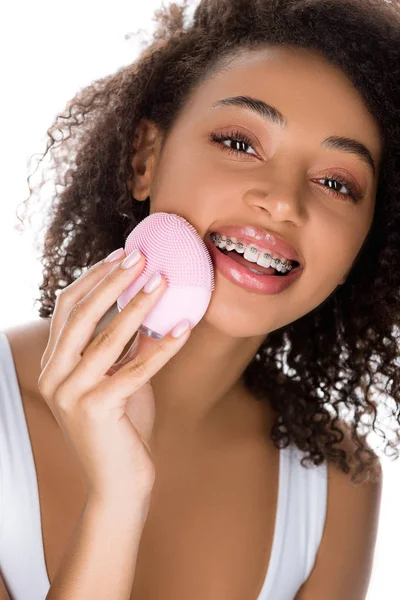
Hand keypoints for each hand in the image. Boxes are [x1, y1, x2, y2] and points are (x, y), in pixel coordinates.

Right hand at [38, 250, 190, 503]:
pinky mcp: (97, 410)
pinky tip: (184, 327)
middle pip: (81, 315)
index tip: (121, 255)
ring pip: (107, 337)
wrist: (119, 484)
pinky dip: (164, 347)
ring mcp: (71, 394)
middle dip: (112, 280)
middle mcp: (54, 377)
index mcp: (53, 365)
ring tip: (163, 281)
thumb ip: (122, 347)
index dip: (93, 278)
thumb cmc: (120, 428)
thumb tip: (147, 304)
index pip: (67, 309)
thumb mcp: (117, 378)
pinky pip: (137, 368)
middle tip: (140, 256)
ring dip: (139, 305)